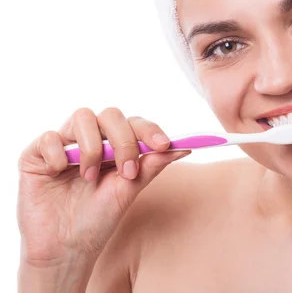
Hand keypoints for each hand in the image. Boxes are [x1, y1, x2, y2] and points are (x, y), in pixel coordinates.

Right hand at [17, 107, 190, 267]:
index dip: (150, 130)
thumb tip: (183, 147)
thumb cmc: (98, 219)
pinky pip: (49, 137)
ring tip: (90, 178)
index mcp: (114, 146)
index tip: (164, 144)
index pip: (134, 124)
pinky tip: (60, 174)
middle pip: (111, 114)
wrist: (66, 249)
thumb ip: (152, 166)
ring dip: (92, 147)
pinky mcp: (36, 154)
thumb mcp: (129, 191)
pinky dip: (59, 154)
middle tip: (127, 171)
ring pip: (82, 117)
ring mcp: (64, 144)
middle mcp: (90, 139)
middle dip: (124, 140)